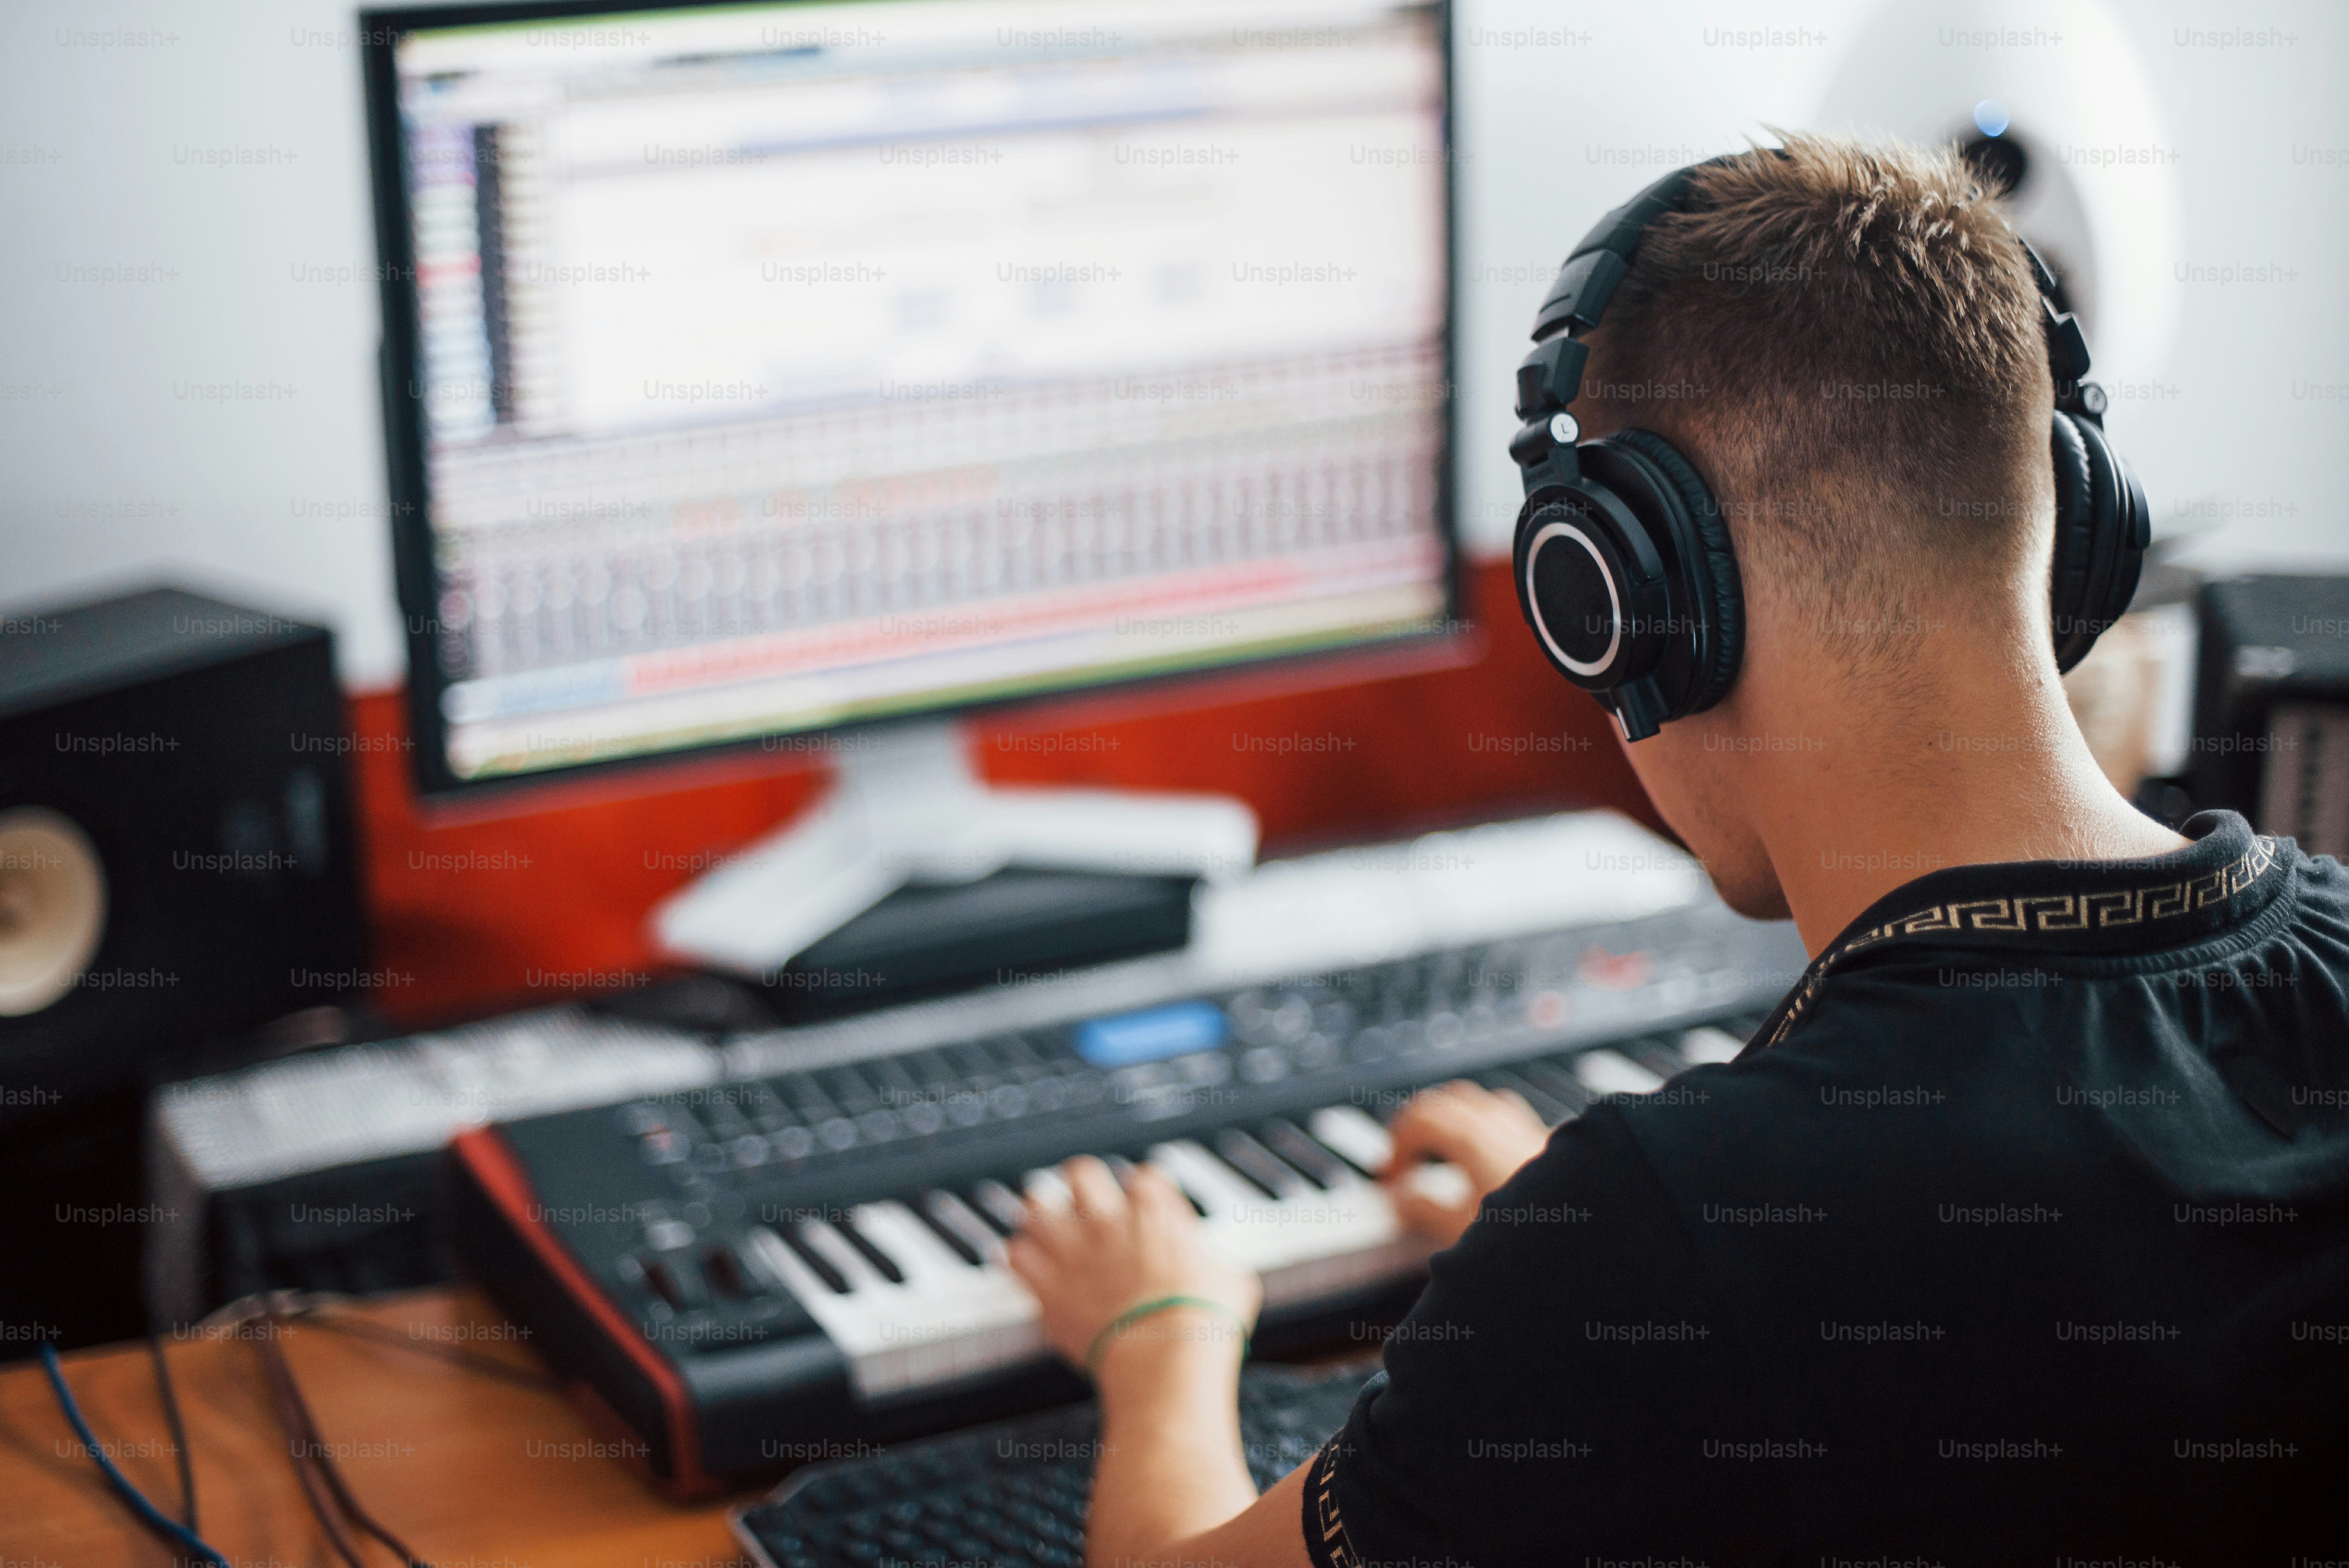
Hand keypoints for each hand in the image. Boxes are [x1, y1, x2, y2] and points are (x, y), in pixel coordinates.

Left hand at [1004, 1156, 1261, 1377]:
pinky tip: (1024, 1262)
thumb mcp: (1234, 1281)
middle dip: (1082, 1183)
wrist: (1166, 1361)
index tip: (1144, 1203)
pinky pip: (1015, 1256)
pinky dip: (1017, 1257)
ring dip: (1039, 1213)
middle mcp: (1109, 1222)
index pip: (1144, 1176)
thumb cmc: (1205, 1325)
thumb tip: (1217, 1267)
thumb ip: (1216, 1261)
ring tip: (1043, 1222)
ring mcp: (1073, 1251)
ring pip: (1035, 1205)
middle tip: (1083, 1198)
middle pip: (1081, 1172)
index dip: (1144, 1189)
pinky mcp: (1048, 1287)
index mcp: (1156, 1213)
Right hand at [1382, 1081, 1550, 1245]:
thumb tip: (1400, 1197)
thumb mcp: (1461, 1228)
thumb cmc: (1530, 1228)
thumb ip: (1423, 1208)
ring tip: (1433, 1148)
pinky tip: (1480, 1145)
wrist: (1588, 1225)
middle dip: (1412, 1126)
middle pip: (1439, 1101)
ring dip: (1443, 1117)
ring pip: (1470, 1099)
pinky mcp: (1538, 1134)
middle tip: (1401, 1158)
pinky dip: (1475, 1119)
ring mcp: (1519, 1123)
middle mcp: (1495, 1120)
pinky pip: (1497, 1109)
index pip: (1416, 1119)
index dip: (1394, 1144)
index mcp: (1470, 1136)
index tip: (1389, 1175)